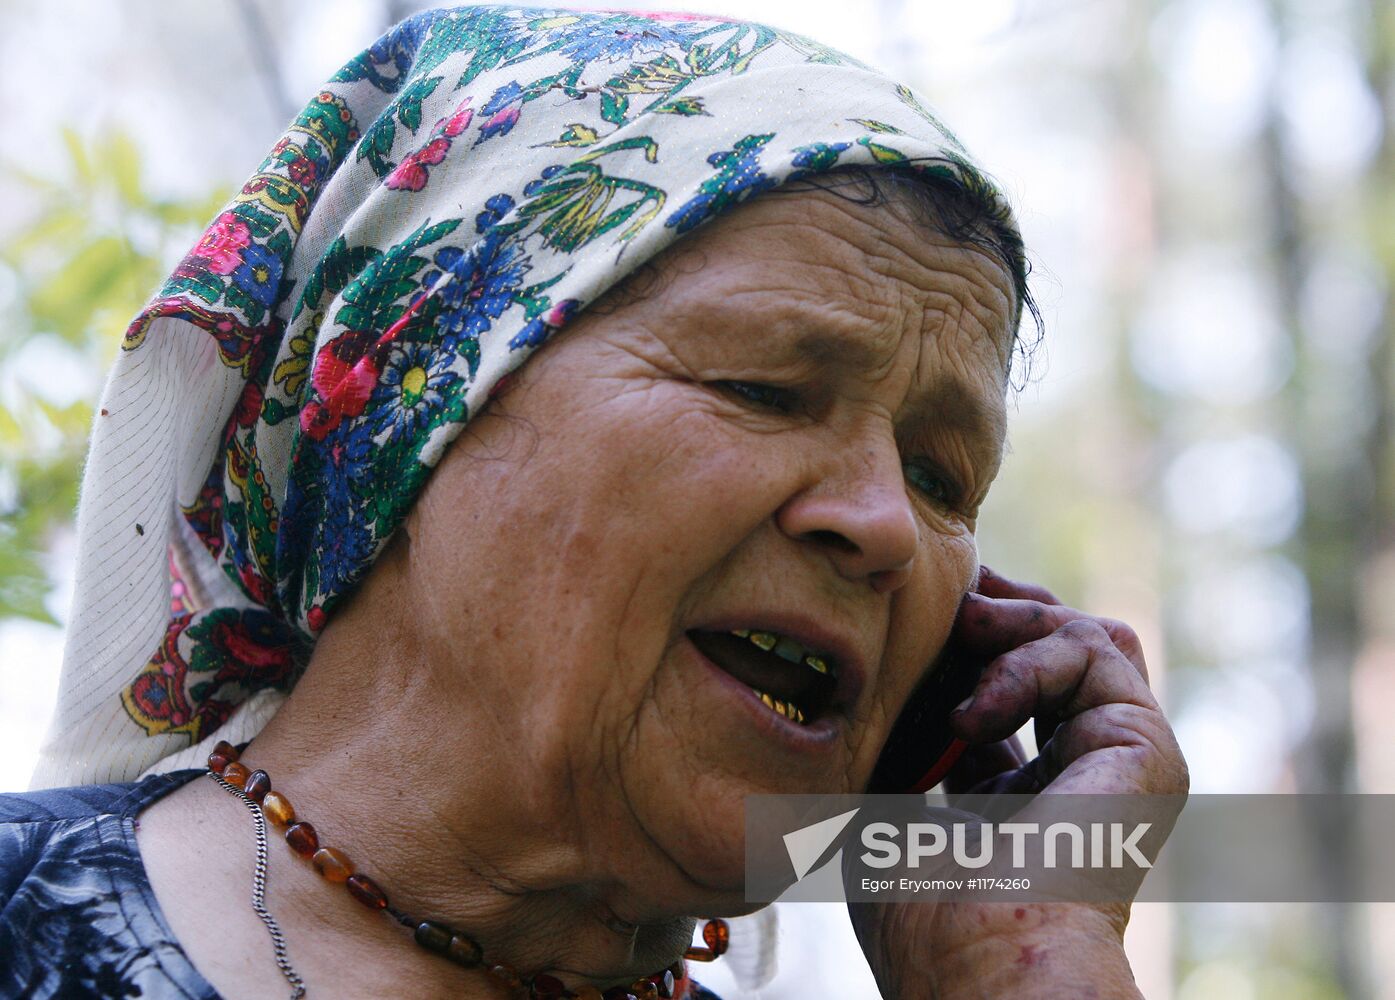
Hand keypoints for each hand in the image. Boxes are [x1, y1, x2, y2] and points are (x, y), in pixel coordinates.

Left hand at [848, 566, 1187, 998]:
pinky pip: (1096, 655)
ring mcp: (1117, 761)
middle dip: (994, 610)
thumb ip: (893, 739)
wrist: (982, 963)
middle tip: (944, 591)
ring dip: (1014, 619)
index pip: (999, 692)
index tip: (909, 612)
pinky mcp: (1144, 749)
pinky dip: (1027, 660)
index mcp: (1019, 797)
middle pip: (1052, 651)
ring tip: (958, 626)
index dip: (958, 643)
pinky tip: (969, 714)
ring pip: (1085, 639)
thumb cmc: (924, 913)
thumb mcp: (885, 807)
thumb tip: (872, 671)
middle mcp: (1077, 775)